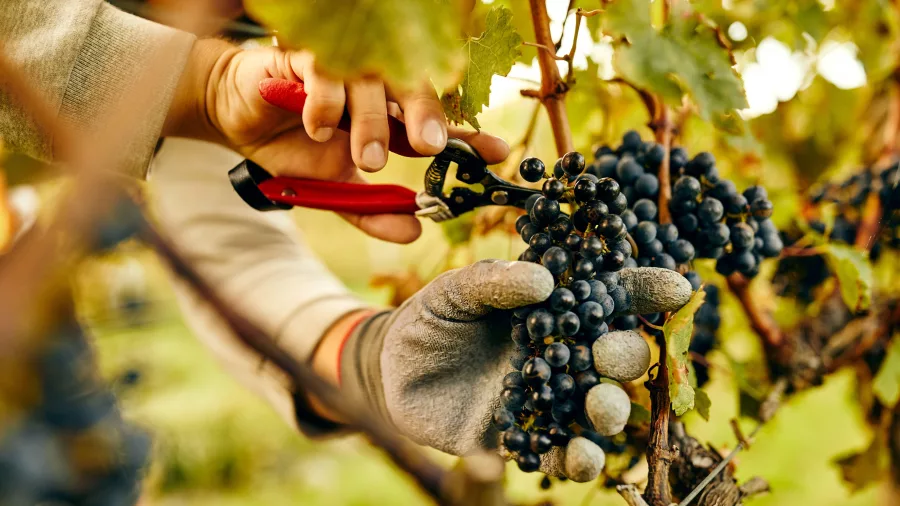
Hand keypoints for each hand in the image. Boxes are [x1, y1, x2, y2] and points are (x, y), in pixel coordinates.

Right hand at [164, 40, 509, 242]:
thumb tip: (413, 234)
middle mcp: (374, 91)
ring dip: (372, 122)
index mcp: (389, 118)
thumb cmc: (292, 149)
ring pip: (372, 84)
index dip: (466, 137)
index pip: (436, 124)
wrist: (238, 118)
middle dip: (427, 118)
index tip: (495, 152)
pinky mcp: (305, 59)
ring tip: (366, 158)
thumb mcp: (333, 190)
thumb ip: (370, 212)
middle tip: (430, 146)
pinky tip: (319, 128)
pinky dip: (326, 102)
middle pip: (414, 92)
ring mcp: (343, 71)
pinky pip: (325, 72)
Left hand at [334, 262, 691, 479]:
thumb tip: (543, 280)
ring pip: (598, 408)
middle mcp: (562, 354)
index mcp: (552, 310)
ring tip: (603, 409)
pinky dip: (577, 458)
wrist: (390, 374)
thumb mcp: (451, 294)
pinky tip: (581, 456)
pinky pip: (562, 453)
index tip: (677, 288)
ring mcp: (548, 399)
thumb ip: (490, 284)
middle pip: (613, 355)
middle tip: (610, 354)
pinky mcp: (526, 439)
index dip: (644, 292)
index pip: (606, 297)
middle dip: (624, 355)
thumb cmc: (429, 322)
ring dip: (610, 410)